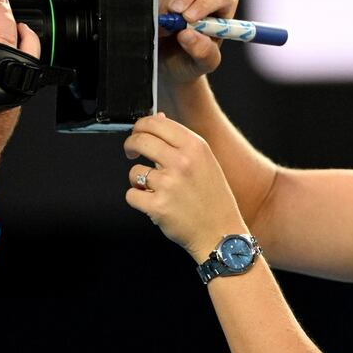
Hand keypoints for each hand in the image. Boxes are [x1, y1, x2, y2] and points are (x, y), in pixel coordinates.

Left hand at [124, 113, 246, 260]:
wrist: (221, 234)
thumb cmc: (214, 200)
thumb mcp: (206, 162)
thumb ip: (181, 141)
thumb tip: (159, 118)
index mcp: (196, 147)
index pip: (156, 123)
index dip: (141, 126)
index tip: (138, 133)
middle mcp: (182, 162)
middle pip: (140, 140)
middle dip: (131, 145)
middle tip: (132, 152)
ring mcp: (169, 184)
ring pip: (134, 171)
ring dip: (138, 180)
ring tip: (155, 189)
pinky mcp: (157, 206)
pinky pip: (131, 195)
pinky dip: (138, 200)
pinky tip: (154, 203)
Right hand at [157, 0, 238, 86]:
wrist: (166, 65)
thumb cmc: (190, 62)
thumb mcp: (201, 64)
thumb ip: (202, 52)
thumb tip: (188, 34)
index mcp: (222, 11)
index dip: (207, 3)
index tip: (190, 19)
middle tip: (174, 12)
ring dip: (169, 2)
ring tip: (164, 28)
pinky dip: (154, 1)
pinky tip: (153, 20)